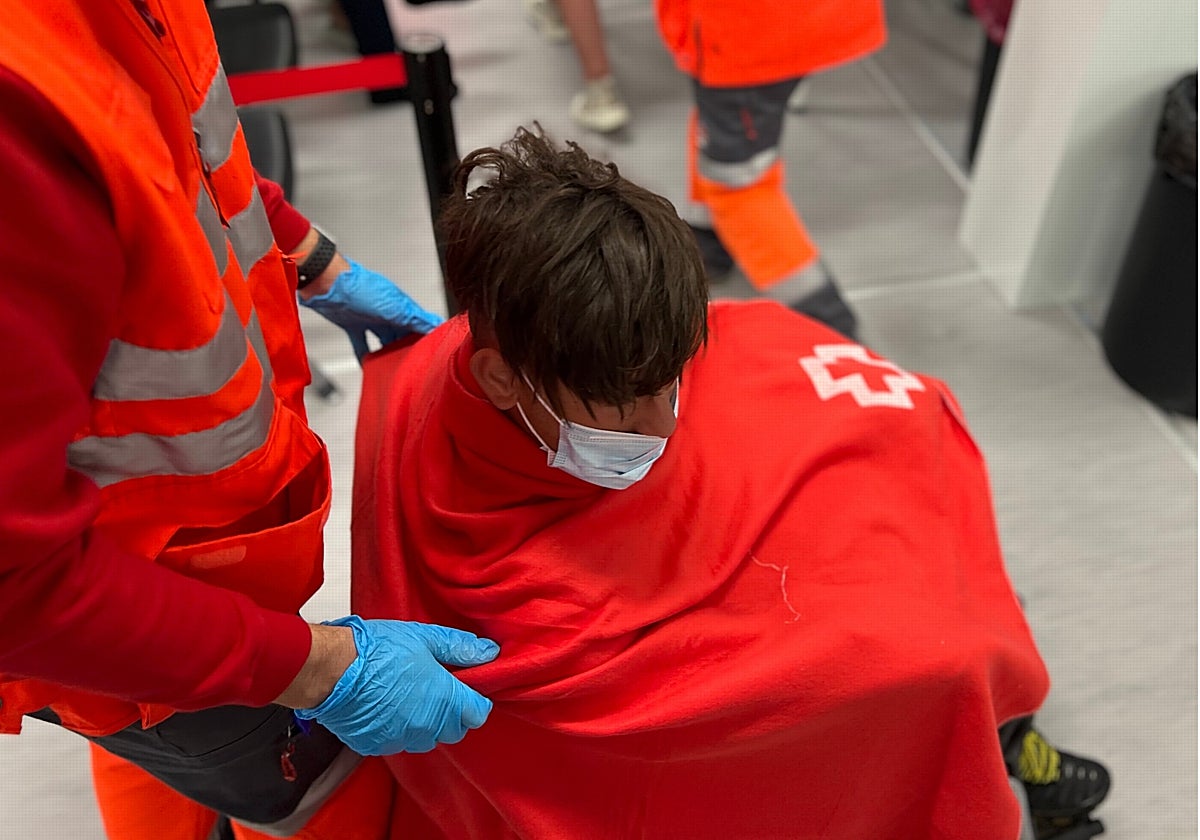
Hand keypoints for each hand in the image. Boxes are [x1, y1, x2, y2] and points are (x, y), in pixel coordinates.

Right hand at [293, 616, 498, 755]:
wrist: (330, 669)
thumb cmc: (375, 650)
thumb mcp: (425, 638)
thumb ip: (460, 647)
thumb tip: (488, 652)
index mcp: (444, 699)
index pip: (478, 713)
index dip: (475, 699)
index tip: (466, 687)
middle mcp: (426, 725)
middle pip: (454, 729)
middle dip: (452, 711)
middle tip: (437, 686)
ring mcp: (401, 738)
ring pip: (426, 737)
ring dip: (425, 722)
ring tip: (409, 694)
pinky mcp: (377, 745)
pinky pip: (397, 741)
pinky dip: (397, 727)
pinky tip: (386, 705)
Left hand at [299, 258, 442, 360]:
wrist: (326, 283)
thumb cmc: (358, 288)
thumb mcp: (394, 306)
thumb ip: (415, 318)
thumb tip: (436, 326)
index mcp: (400, 305)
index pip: (421, 323)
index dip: (428, 337)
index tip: (434, 353)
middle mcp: (387, 312)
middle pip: (403, 334)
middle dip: (409, 348)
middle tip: (415, 365)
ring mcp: (370, 318)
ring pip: (384, 340)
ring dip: (389, 353)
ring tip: (395, 367)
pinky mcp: (353, 325)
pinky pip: (362, 343)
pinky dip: (365, 355)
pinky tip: (368, 365)